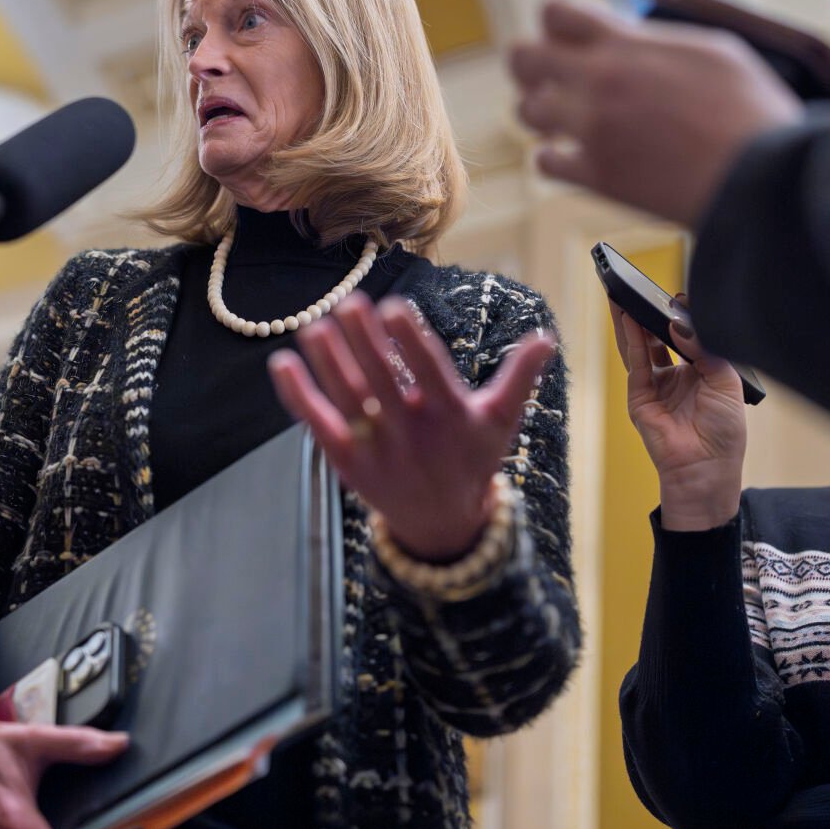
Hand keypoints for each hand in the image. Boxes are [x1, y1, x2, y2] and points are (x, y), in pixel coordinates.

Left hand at [269, 292, 555, 561]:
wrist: (442, 525)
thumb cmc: (471, 459)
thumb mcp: (501, 419)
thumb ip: (520, 376)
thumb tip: (546, 336)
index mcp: (450, 415)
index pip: (428, 371)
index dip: (410, 339)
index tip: (394, 305)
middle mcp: (412, 434)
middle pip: (382, 380)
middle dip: (364, 341)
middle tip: (349, 302)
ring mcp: (376, 449)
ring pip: (347, 398)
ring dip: (328, 360)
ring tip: (314, 324)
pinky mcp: (347, 462)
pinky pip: (318, 424)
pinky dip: (299, 395)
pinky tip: (283, 363)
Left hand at [511, 0, 801, 226]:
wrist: (762, 178)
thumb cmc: (752, 112)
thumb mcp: (714, 50)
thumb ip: (660, 39)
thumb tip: (631, 34)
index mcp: (627, 43)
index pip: (554, 11)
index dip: (558, 23)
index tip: (573, 37)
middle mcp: (599, 82)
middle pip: (522, 57)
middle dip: (534, 65)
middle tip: (557, 78)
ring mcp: (593, 131)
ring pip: (526, 111)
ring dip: (545, 113)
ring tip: (571, 119)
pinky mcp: (596, 177)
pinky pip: (544, 162)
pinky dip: (555, 157)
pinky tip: (576, 155)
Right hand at [608, 299, 744, 529]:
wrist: (707, 469)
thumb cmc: (724, 433)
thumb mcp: (725, 382)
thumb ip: (705, 350)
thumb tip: (679, 324)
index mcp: (701, 372)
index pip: (687, 336)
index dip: (682, 317)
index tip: (679, 296)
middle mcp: (676, 376)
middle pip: (658, 336)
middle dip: (649, 312)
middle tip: (641, 285)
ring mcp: (656, 386)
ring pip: (640, 345)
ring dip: (631, 319)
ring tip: (623, 293)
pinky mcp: (640, 396)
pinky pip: (635, 362)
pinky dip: (631, 338)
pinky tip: (629, 317)